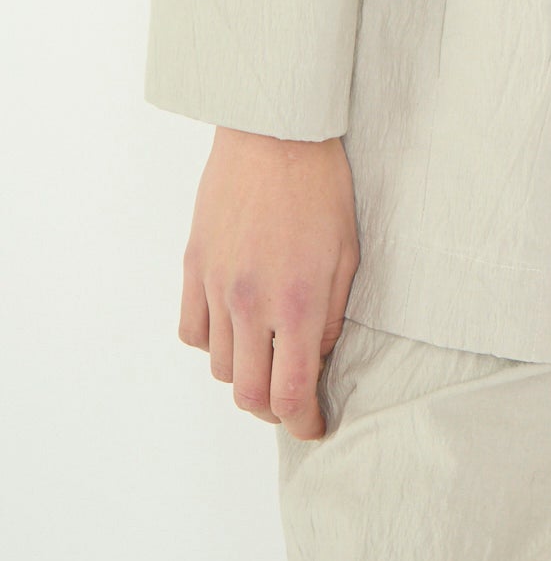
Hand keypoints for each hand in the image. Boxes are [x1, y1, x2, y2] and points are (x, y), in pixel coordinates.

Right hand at [178, 129, 359, 440]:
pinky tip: (235, 329)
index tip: (315, 426)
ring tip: (268, 357)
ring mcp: (216, 285)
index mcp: (298, 302)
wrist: (275, 134)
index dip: (303, 423)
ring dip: (245, 375)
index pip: (290, 393)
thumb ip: (331, 316)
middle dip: (274, 409)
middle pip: (248, 393)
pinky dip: (213, 343)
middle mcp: (251, 302)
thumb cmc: (322, 187)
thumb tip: (317, 359)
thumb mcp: (348, 255)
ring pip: (219, 366)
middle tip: (293, 400)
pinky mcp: (194, 266)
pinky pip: (192, 331)